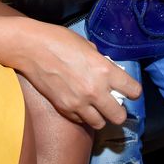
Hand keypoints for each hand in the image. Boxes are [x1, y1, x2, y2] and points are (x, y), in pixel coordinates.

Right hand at [11, 19, 141, 128]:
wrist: (31, 48)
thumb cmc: (58, 40)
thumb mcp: (87, 46)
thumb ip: (101, 61)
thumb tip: (108, 71)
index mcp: (104, 70)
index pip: (133, 91)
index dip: (133, 91)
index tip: (129, 90)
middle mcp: (95, 90)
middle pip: (119, 116)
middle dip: (119, 110)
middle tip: (114, 103)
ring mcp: (79, 103)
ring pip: (100, 124)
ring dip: (101, 116)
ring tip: (96, 106)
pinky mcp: (64, 108)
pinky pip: (81, 121)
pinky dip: (83, 116)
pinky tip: (80, 104)